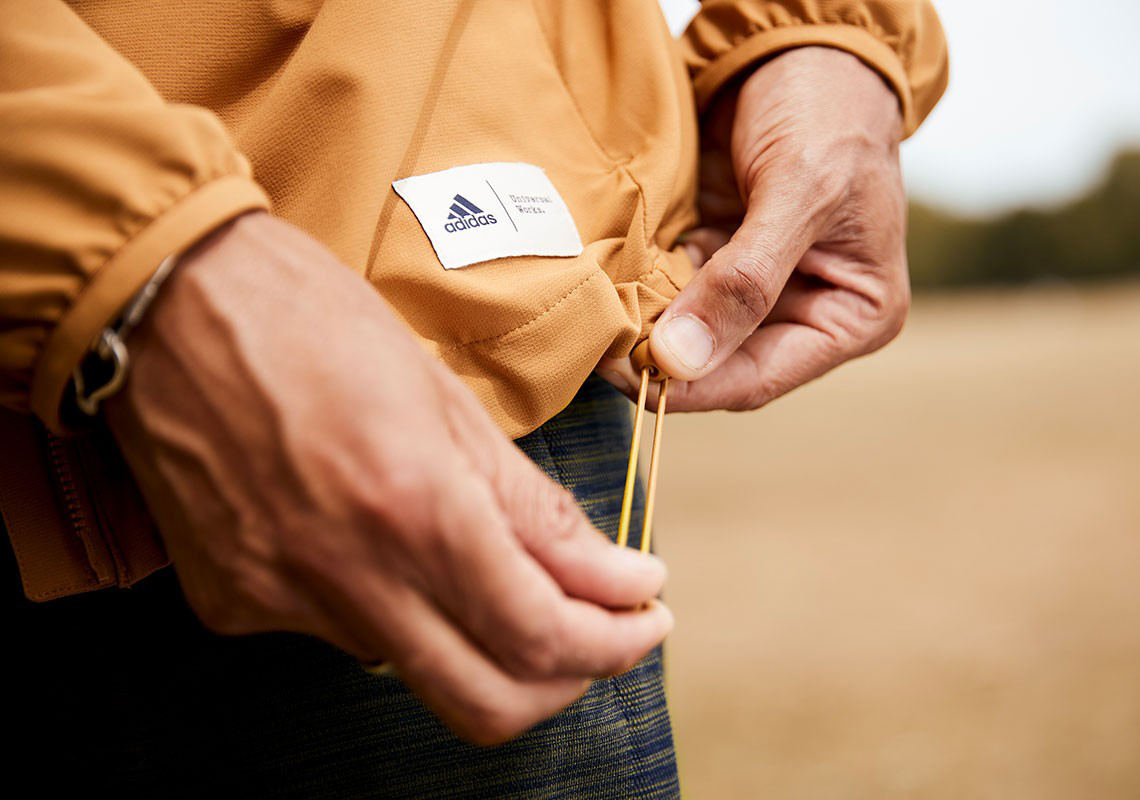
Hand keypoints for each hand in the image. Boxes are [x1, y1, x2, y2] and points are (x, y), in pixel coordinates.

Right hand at [104, 212, 671, 744]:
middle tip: (600, 628)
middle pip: (488, 704)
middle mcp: (345, 574)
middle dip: (565, 677)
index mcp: (415, 507)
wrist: (170, 297)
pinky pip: (342, 634)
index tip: (647, 613)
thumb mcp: (448, 402)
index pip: (543, 634)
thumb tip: (616, 576)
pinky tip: (385, 540)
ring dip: (477, 633)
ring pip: (417, 667)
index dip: (614, 642)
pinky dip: (391, 603)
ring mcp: (279, 599)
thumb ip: (534, 510)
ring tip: (490, 560)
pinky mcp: (231, 603)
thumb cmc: (318, 321)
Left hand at [600, 47, 907, 410]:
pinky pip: (670, 285)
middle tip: (597, 345)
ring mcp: (757, 286)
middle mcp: (805, 311)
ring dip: (643, 322)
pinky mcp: (718, 254)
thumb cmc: (830, 111)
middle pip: (718, 361)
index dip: (693, 386)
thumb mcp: (797, 192)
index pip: (760, 378)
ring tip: (595, 312)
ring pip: (687, 328)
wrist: (806, 43)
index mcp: (852, 316)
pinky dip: (638, 284)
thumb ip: (744, 281)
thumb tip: (681, 360)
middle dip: (661, 355)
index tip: (632, 377)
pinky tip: (604, 280)